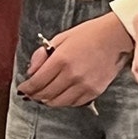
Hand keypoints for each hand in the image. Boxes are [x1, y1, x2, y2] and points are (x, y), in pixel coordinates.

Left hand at [17, 12, 133, 106]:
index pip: (37, 81)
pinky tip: (62, 94)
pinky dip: (64, 101)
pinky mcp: (94, 91)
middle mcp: (72, 75)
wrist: (115, 38)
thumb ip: (43, 55)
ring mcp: (84, 85)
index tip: (23, 88)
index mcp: (61, 59)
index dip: (27, 88)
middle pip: (46, 94)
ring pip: (58, 102)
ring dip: (48, 100)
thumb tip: (31, 71)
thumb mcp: (61, 38)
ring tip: (44, 95)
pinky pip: (74, 103)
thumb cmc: (89, 35)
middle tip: (31, 93)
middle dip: (35, 95)